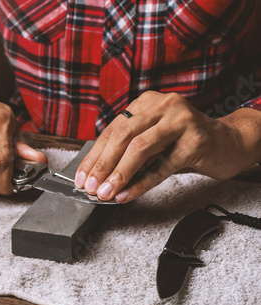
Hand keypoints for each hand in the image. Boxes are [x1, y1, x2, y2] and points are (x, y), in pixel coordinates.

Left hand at [74, 91, 260, 202]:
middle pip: (123, 136)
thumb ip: (127, 153)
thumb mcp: (152, 142)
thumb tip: (98, 177)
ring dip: (119, 174)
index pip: (112, 130)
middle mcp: (162, 105)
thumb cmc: (183, 143)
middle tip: (90, 187)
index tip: (82, 177)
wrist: (227, 143)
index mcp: (146, 103)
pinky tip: (127, 194)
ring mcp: (180, 121)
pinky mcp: (195, 141)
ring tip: (105, 193)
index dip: (94, 156)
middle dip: (102, 165)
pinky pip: (162, 166)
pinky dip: (141, 183)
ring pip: (140, 148)